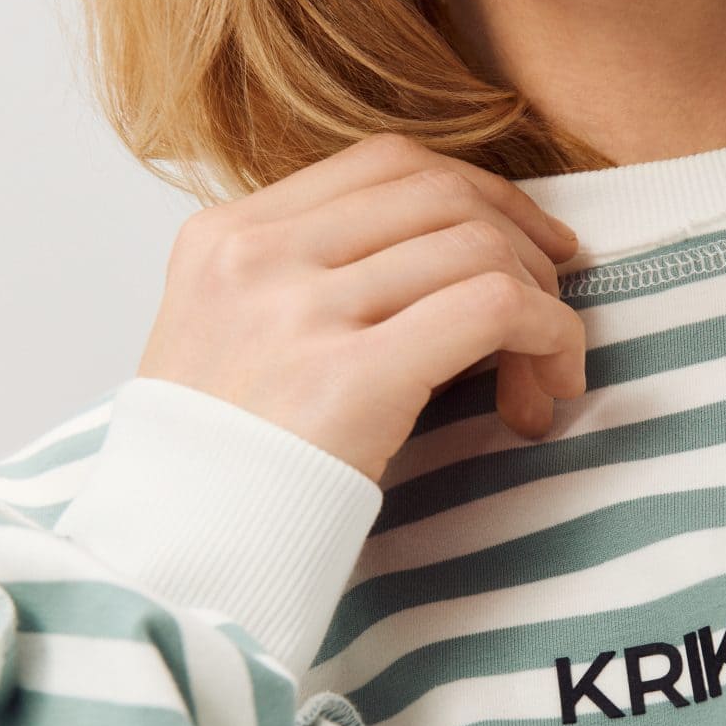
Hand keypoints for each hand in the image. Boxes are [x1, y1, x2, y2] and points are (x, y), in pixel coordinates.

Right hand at [136, 134, 586, 486]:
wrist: (177, 562)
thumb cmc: (222, 469)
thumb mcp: (232, 340)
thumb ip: (312, 282)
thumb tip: (457, 258)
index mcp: (225, 236)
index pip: (384, 163)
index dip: (477, 192)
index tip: (520, 242)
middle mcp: (258, 257)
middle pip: (441, 194)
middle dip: (521, 244)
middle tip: (548, 307)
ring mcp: (299, 311)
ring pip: (477, 247)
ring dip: (542, 305)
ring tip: (543, 376)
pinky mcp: (350, 375)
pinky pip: (493, 308)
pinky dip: (548, 335)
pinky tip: (547, 388)